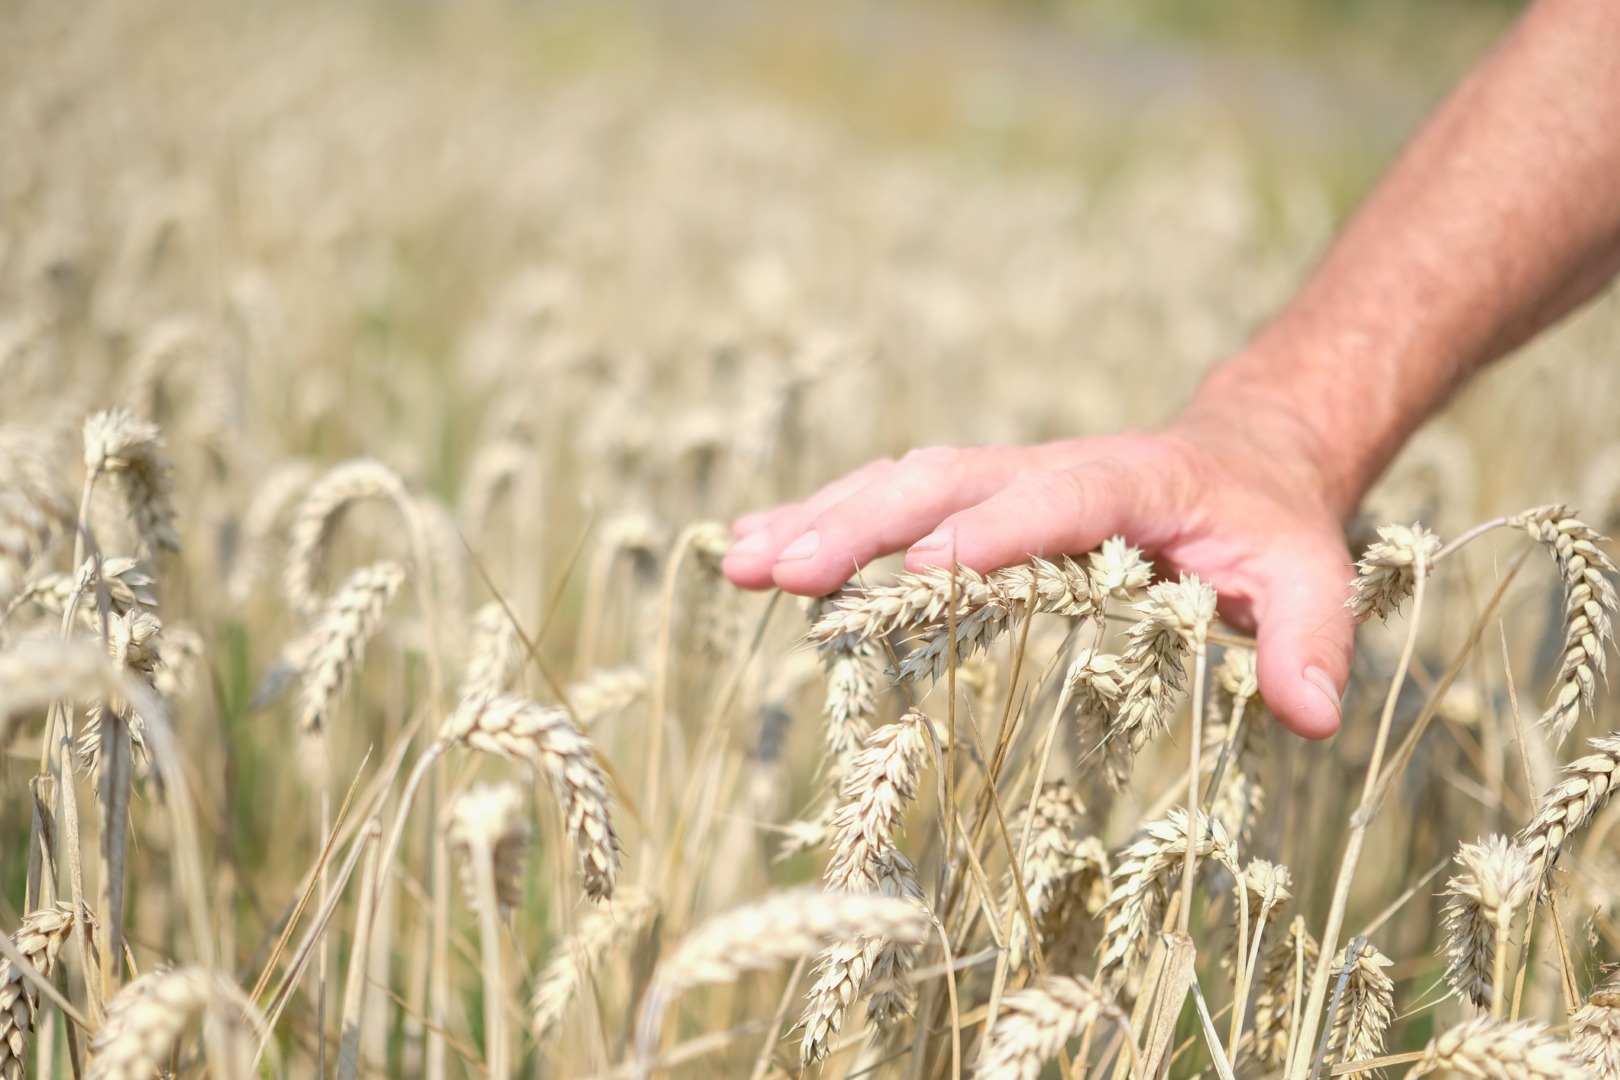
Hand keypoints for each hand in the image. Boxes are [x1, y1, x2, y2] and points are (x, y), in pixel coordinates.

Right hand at [722, 411, 1354, 738]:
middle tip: (780, 570)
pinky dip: (824, 520)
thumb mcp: (1312, 577)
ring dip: (821, 519)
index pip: (1059, 497)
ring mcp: (1004, 477)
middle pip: (945, 480)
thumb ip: (1310, 640)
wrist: (1243, 458)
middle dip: (862, 525)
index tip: (928, 571)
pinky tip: (756, 551)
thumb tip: (1312, 715)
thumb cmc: (1272, 529)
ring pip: (899, 483)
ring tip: (739, 562)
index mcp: (1133, 480)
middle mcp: (1050, 466)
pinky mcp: (976, 498)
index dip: (997, 530)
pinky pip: (892, 501)